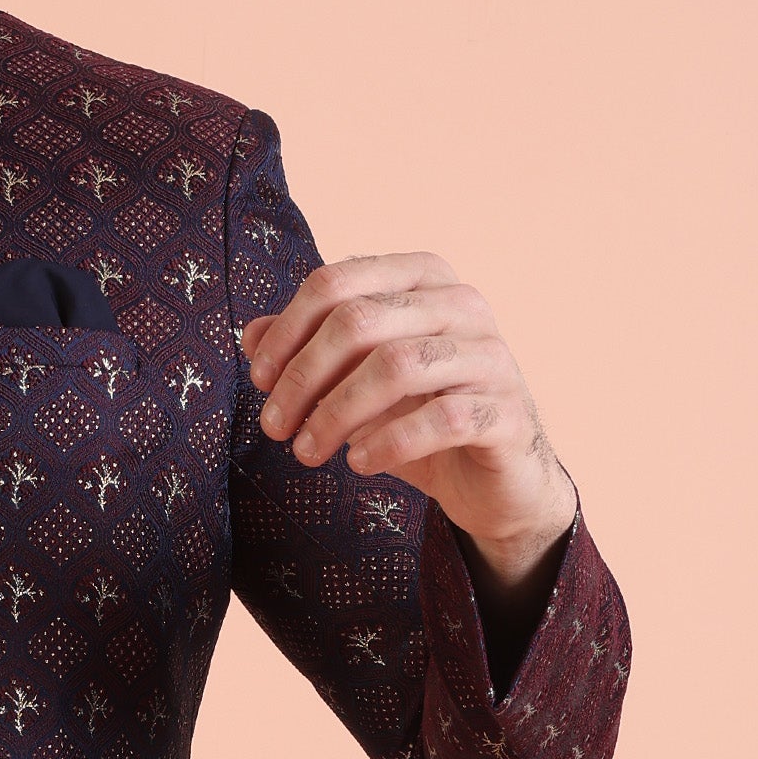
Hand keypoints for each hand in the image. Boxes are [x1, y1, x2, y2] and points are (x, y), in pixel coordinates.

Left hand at [242, 252, 576, 589]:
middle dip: (302, 378)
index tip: (261, 381)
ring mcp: (491, 355)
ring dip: (336, 414)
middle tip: (274, 428)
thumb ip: (307, 353)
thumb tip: (250, 335)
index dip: (286, 331)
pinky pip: (441, 418)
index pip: (335, 283)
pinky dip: (388, 442)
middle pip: (359, 320)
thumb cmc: (417, 418)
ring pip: (397, 365)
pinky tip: (359, 463)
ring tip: (307, 452)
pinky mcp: (507, 411)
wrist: (492, 479)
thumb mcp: (354, 383)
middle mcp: (462, 305)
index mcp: (421, 280)